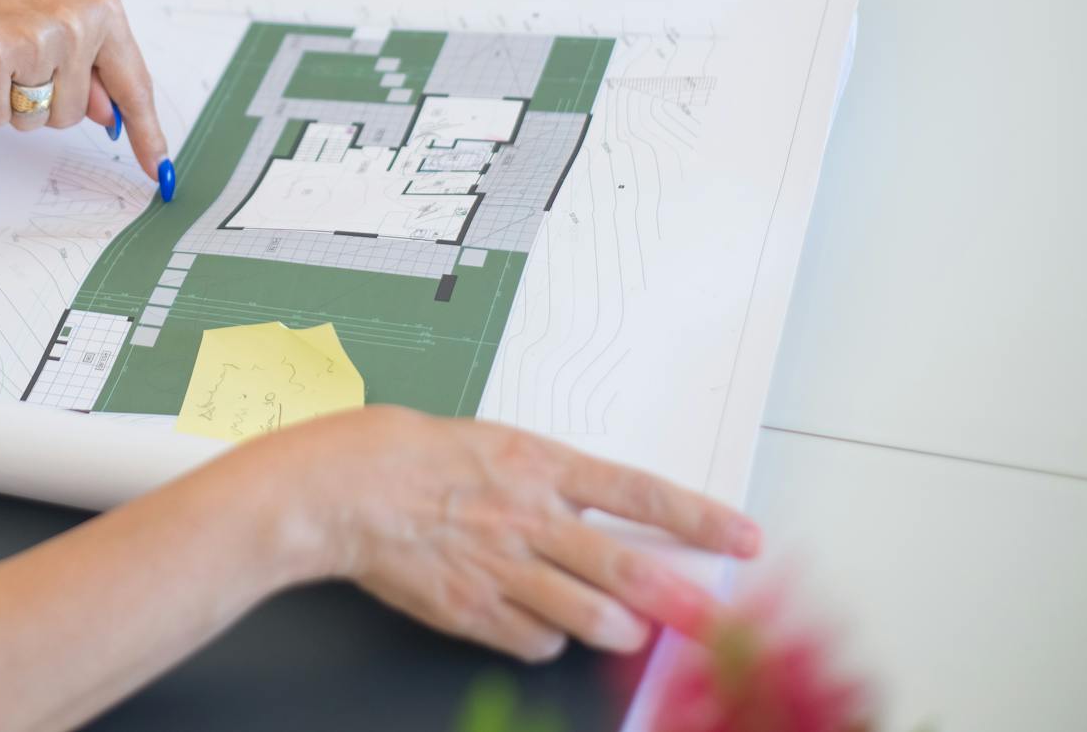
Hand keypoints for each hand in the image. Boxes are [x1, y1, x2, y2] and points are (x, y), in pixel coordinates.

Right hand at [0, 0, 169, 184]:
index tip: (160, 170)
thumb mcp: (67, 9)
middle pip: (72, 115)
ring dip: (12, 100)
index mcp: (103, 9)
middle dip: (46, 98)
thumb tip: (110, 116)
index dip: (146, 134)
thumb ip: (94, 62)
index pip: (133, 86)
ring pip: (34, 120)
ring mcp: (32, 39)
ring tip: (0, 53)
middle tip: (23, 54)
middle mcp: (74, 24)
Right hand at [251, 406, 759, 659]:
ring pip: (591, 618)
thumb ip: (554, 485)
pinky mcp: (473, 610)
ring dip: (621, 630)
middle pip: (628, 569)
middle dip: (686, 603)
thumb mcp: (497, 445)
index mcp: (541, 464)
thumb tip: (604, 519)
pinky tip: (537, 621)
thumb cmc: (413, 454)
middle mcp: (530, 517)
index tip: (744, 540)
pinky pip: (536, 641)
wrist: (341, 488)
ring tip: (627, 628)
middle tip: (721, 625)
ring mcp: (502, 568)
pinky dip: (547, 638)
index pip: (640, 493)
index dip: (699, 518)